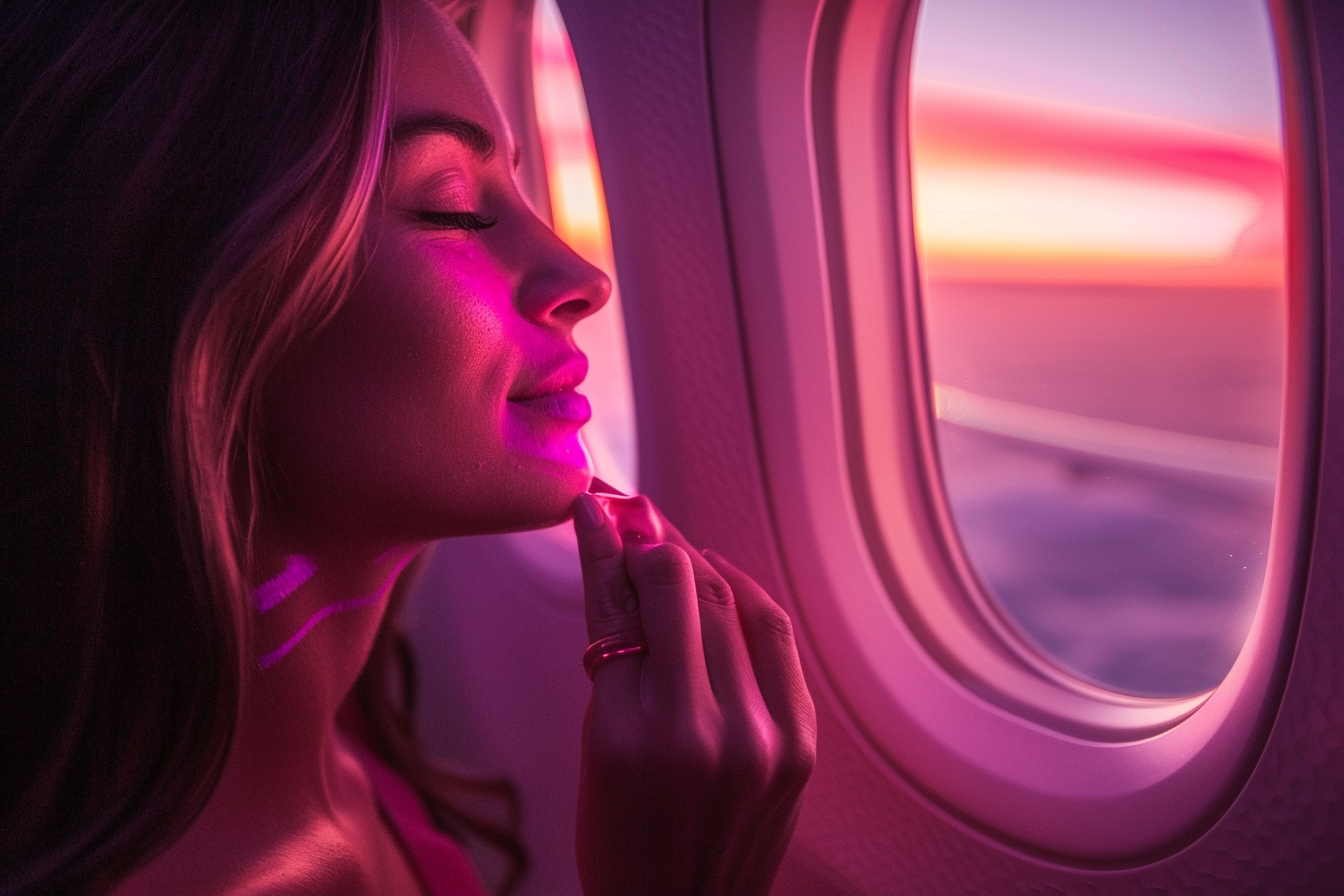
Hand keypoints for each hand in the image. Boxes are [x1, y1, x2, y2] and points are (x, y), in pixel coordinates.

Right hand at [571, 484, 816, 895]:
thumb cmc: (621, 839)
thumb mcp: (595, 749)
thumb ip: (611, 655)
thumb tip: (614, 563)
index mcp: (628, 736)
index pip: (617, 605)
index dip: (606, 545)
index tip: (595, 507)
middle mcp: (700, 730)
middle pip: (681, 588)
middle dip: (651, 542)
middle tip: (631, 519)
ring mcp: (760, 738)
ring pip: (730, 601)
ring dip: (696, 562)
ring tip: (669, 548)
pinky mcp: (799, 746)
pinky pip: (775, 637)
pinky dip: (747, 597)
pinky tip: (721, 580)